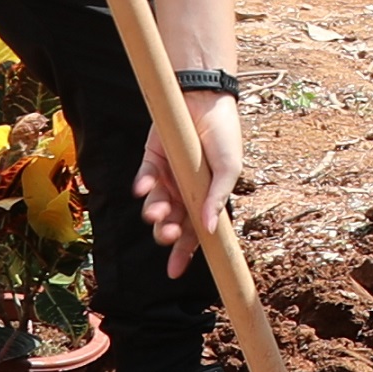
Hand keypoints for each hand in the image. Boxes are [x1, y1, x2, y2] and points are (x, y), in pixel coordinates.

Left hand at [134, 85, 244, 271]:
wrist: (203, 99)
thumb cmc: (223, 134)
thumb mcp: (229, 168)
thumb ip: (218, 198)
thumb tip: (211, 230)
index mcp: (206, 199)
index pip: (195, 233)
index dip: (185, 253)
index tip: (174, 272)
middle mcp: (184, 193)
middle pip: (172, 224)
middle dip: (167, 233)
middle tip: (167, 232)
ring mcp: (167, 178)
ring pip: (155, 206)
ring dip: (154, 213)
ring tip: (156, 211)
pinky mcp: (151, 161)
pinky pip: (143, 181)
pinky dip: (142, 186)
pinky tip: (145, 186)